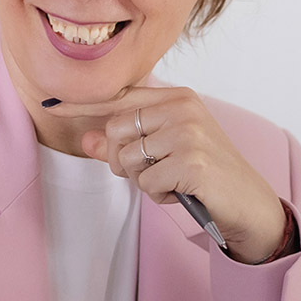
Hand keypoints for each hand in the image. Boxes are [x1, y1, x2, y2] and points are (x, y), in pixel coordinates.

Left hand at [49, 86, 286, 263]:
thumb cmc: (205, 175)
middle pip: (116, 131)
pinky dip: (159, 194)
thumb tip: (86, 140)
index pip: (120, 99)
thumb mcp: (163, 154)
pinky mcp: (191, 160)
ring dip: (144, 181)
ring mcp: (188, 132)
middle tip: (152, 173)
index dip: (84, 106)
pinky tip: (182, 191)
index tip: (52, 107)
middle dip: (123, 161)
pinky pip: (146, 182)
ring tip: (173, 182)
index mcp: (177, 97)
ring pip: (127, 159)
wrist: (247, 202)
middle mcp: (183, 107)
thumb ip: (124, 145)